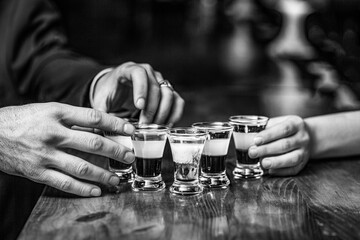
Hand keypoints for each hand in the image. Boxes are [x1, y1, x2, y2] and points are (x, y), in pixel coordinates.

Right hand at [0, 103, 134, 195]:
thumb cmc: (24, 119)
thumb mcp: (48, 110)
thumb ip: (73, 118)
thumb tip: (102, 125)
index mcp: (57, 113)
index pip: (94, 117)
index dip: (115, 124)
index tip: (131, 130)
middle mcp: (52, 133)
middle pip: (93, 143)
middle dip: (116, 151)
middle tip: (130, 157)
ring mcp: (44, 154)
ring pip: (81, 167)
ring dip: (103, 174)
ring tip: (117, 178)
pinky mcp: (36, 172)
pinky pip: (64, 183)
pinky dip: (82, 189)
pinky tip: (96, 190)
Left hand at [92, 62, 184, 124]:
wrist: (116, 87)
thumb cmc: (109, 93)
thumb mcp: (101, 101)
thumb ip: (101, 113)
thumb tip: (102, 129)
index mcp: (129, 69)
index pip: (139, 74)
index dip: (141, 89)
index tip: (139, 106)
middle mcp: (148, 72)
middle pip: (156, 87)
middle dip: (152, 109)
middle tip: (145, 125)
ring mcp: (159, 81)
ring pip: (169, 94)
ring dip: (164, 113)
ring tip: (154, 127)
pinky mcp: (167, 91)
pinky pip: (177, 101)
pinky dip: (175, 114)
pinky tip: (166, 125)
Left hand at [248, 115, 310, 175]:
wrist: (308, 136)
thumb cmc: (286, 129)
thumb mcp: (278, 123)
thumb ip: (264, 129)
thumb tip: (245, 138)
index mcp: (296, 124)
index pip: (283, 129)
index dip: (269, 135)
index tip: (256, 140)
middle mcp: (302, 138)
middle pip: (285, 144)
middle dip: (267, 150)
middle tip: (252, 152)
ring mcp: (304, 151)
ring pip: (292, 158)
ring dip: (276, 162)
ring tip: (263, 163)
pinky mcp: (303, 163)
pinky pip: (294, 169)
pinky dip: (282, 171)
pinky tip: (271, 171)